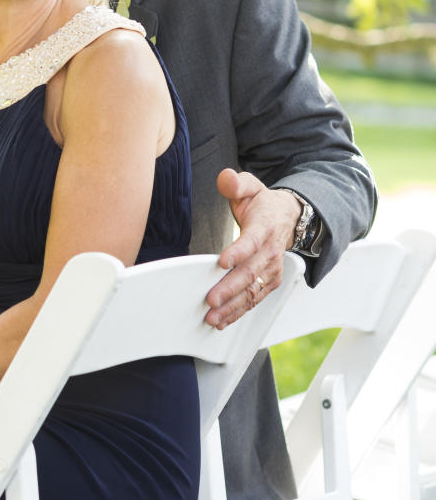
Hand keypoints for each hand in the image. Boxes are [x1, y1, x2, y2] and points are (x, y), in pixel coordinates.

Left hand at [205, 169, 300, 329]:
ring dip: (232, 307)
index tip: (222, 261)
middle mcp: (270, 252)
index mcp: (264, 228)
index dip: (238, 252)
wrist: (289, 219)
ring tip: (213, 317)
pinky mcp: (269, 282)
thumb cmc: (264, 205)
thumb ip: (237, 183)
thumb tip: (226, 178)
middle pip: (250, 273)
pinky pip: (254, 300)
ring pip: (252, 292)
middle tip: (211, 299)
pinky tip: (222, 321)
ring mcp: (271, 270)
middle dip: (230, 288)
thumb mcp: (252, 187)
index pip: (252, 241)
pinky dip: (238, 313)